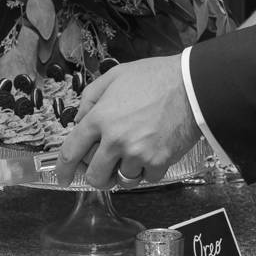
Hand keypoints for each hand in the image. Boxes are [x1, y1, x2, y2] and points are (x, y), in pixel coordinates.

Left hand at [55, 55, 201, 188]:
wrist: (192, 85)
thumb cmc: (155, 77)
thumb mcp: (115, 75)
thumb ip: (91, 97)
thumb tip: (79, 121)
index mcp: (100, 118)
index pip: (71, 152)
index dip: (63, 170)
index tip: (63, 177)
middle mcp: (115, 140)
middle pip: (94, 176)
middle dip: (96, 176)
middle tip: (104, 168)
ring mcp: (137, 153)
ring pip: (122, 181)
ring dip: (124, 172)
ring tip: (134, 155)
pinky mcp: (158, 162)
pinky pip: (146, 179)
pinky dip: (148, 170)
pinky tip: (152, 153)